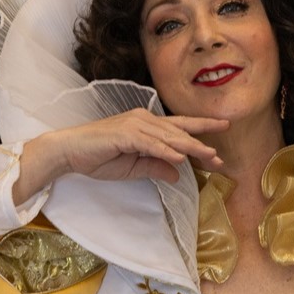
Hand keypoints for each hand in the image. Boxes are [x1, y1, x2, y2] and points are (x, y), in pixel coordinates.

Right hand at [13, 109, 228, 203]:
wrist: (68, 151)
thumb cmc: (98, 157)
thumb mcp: (134, 167)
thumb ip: (156, 167)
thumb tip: (178, 173)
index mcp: (148, 126)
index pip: (180, 127)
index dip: (202, 129)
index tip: (225, 129)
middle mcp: (144, 120)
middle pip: (180, 132)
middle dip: (202, 143)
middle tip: (221, 156)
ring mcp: (135, 125)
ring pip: (169, 137)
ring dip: (190, 147)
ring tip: (209, 156)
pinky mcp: (124, 134)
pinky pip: (150, 143)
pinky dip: (166, 150)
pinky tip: (180, 158)